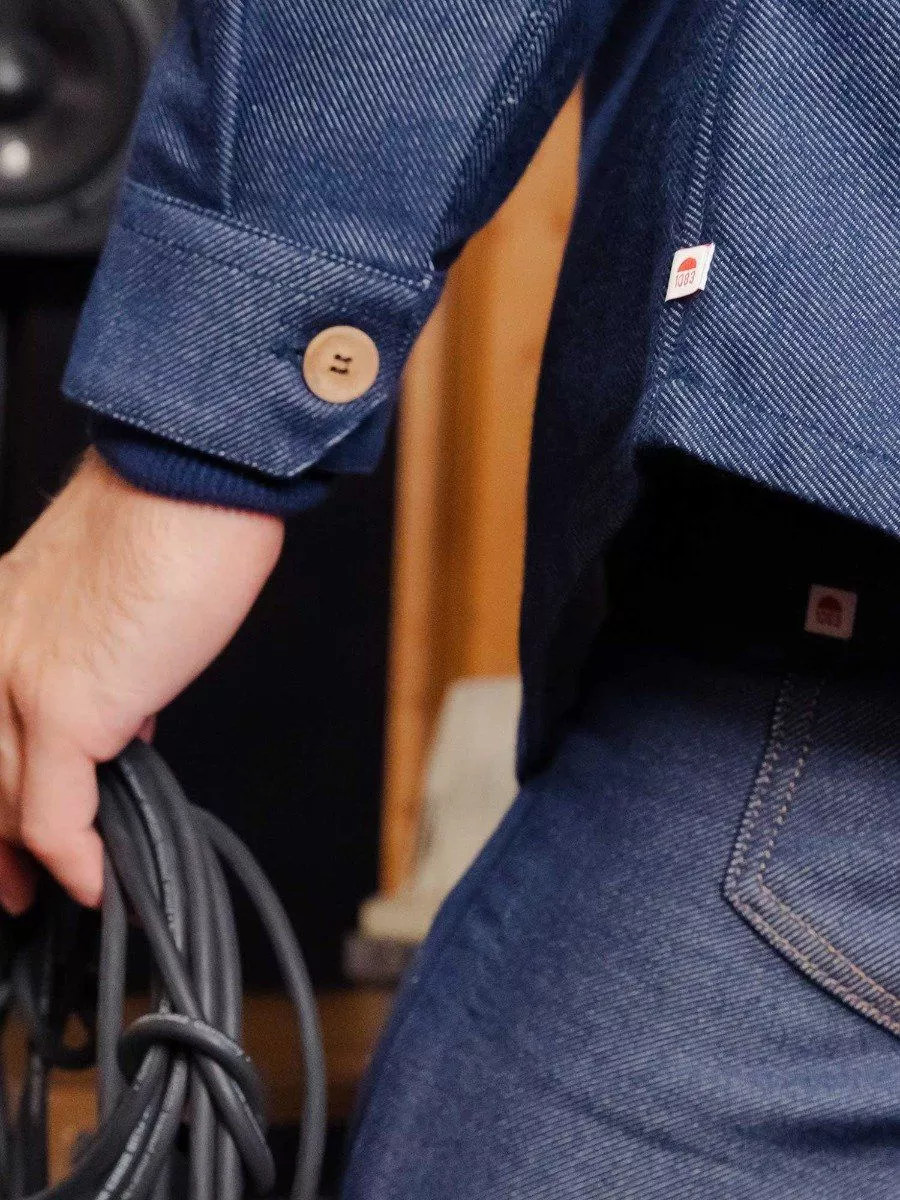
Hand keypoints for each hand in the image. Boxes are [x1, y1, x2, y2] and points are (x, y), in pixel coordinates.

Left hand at [0, 450, 283, 911]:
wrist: (191, 483)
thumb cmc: (168, 517)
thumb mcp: (115, 593)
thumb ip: (103, 656)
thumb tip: (123, 715)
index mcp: (1, 617)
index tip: (14, 822)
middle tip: (14, 881)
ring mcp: (19, 681)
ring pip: (5, 800)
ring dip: (27, 860)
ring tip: (53, 890)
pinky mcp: (66, 708)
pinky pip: (54, 815)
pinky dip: (73, 860)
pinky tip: (93, 882)